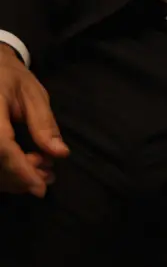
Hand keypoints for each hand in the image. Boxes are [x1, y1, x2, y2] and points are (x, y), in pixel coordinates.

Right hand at [0, 44, 68, 196]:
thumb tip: (60, 153)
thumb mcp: (33, 94)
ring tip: (42, 169)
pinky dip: (8, 174)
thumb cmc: (11, 79)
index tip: (40, 188)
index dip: (21, 170)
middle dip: (24, 176)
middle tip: (50, 172)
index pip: (2, 146)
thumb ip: (44, 124)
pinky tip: (27, 168)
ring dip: (16, 179)